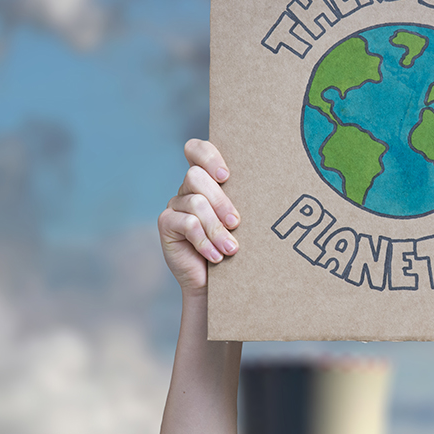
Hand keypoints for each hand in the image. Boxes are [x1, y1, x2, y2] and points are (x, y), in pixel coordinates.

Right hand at [158, 139, 240, 297]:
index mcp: (207, 180)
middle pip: (196, 176)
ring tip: (231, 248)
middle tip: (236, 223)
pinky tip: (216, 255)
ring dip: (216, 228)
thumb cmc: (234, 247)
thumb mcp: (241, 221)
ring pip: (195, 202)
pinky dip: (205, 241)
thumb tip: (267, 186)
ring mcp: (175, 205)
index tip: (227, 176)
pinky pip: (187, 223)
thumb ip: (242, 201)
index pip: (196, 150)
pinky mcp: (166, 224)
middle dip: (221, 201)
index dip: (208, 156)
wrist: (216, 283)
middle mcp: (188, 189)